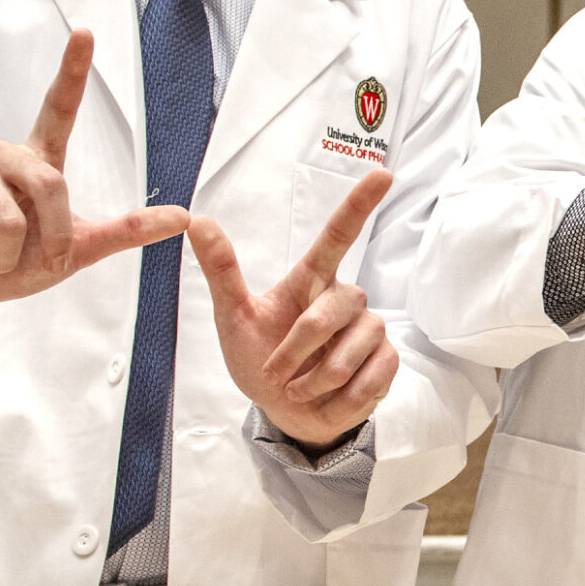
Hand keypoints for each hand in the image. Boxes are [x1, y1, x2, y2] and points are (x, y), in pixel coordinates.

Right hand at [0, 29, 190, 319]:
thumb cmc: (17, 264)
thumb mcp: (78, 249)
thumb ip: (127, 231)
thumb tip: (187, 216)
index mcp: (39, 162)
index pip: (59, 108)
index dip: (71, 70)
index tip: (85, 31)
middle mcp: (3, 155)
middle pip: (51, 184)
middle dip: (52, 237)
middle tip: (33, 258)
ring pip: (12, 220)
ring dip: (7, 256)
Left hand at [190, 166, 398, 447]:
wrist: (286, 412)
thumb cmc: (260, 359)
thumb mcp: (233, 317)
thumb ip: (221, 270)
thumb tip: (196, 220)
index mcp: (311, 281)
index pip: (339, 236)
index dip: (359, 205)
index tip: (381, 174)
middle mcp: (345, 299)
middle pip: (334, 309)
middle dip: (300, 347)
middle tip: (278, 373)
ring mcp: (370, 329)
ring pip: (354, 348)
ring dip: (318, 379)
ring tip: (300, 389)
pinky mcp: (387, 360)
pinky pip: (374, 375)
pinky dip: (344, 396)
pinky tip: (330, 399)